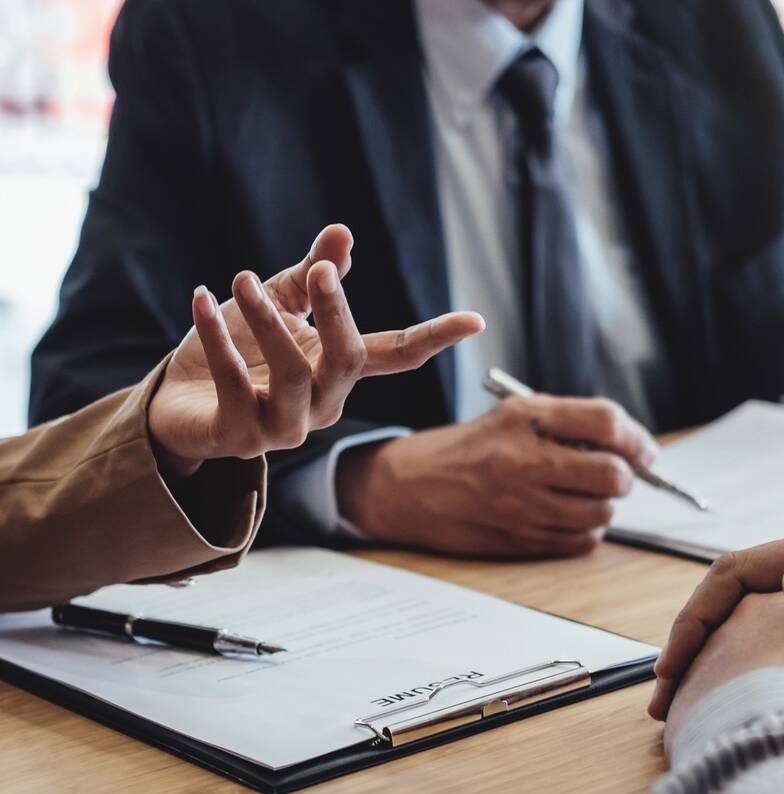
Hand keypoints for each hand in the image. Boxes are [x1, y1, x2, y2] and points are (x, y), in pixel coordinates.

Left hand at [149, 225, 484, 478]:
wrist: (177, 400)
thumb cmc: (237, 350)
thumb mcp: (277, 304)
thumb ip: (310, 277)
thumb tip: (342, 234)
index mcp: (339, 371)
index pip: (396, 354)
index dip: (434, 337)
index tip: (476, 319)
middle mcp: (323, 404)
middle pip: (348, 360)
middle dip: (337, 313)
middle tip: (322, 271)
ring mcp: (284, 427)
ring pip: (294, 376)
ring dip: (267, 322)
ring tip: (241, 279)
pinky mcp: (240, 438)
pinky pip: (235, 386)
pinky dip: (218, 340)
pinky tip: (201, 301)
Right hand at [336, 393, 657, 557]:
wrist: (411, 487)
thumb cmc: (467, 449)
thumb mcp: (512, 416)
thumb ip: (568, 423)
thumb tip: (631, 446)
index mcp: (524, 419)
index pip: (606, 422)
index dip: (636, 439)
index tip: (644, 451)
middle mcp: (523, 460)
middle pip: (613, 474)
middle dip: (626, 476)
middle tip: (614, 474)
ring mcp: (521, 505)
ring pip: (601, 513)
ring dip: (604, 505)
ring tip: (583, 495)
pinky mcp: (518, 539)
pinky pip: (580, 541)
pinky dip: (585, 530)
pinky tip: (565, 516)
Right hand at [664, 591, 783, 755]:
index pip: (734, 573)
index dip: (693, 619)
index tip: (671, 668)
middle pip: (728, 596)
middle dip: (689, 644)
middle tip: (664, 698)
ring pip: (742, 616)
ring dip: (707, 656)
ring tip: (684, 705)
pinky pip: (766, 633)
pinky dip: (738, 663)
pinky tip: (731, 699)